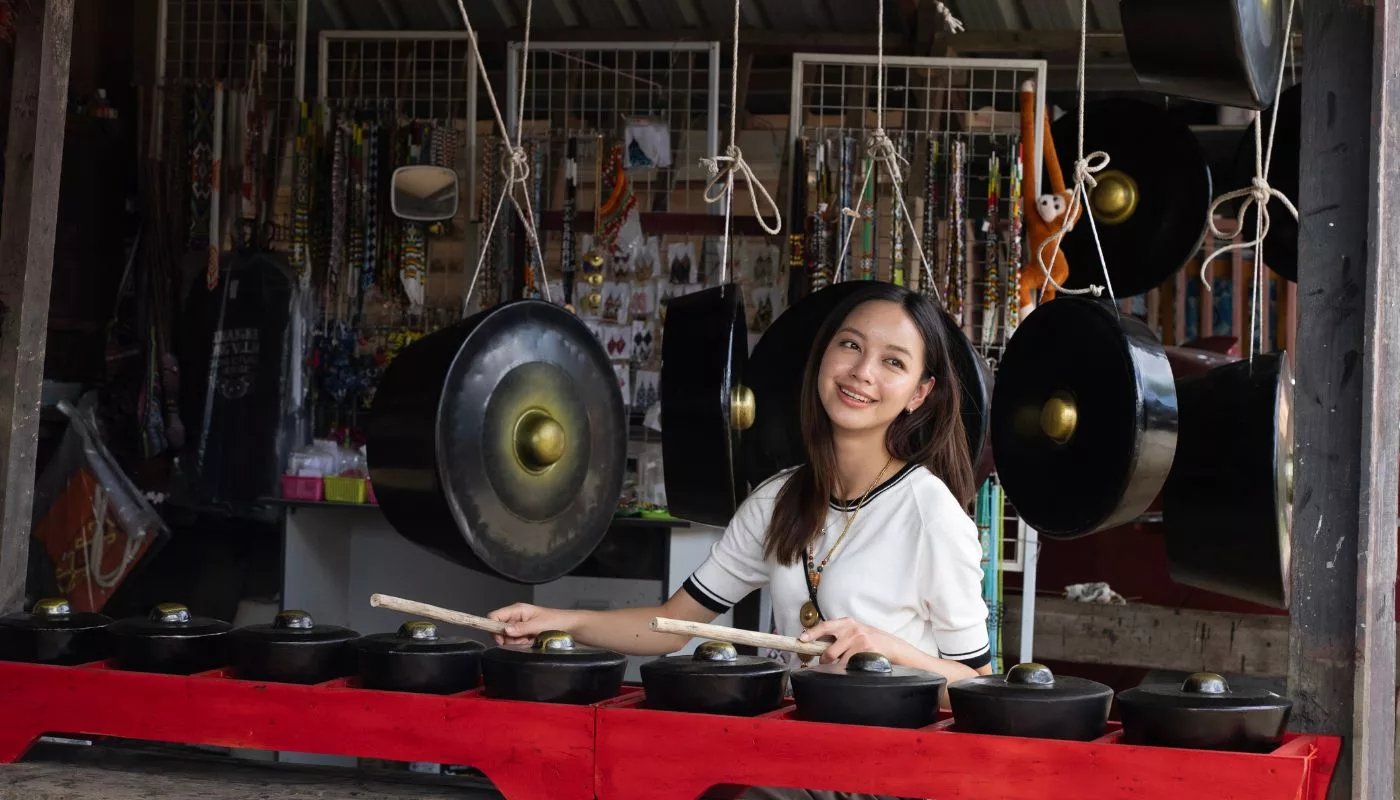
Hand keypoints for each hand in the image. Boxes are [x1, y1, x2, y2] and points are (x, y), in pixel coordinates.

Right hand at [486, 603, 575, 645]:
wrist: (568, 626)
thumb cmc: (554, 621)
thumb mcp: (537, 625)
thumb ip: (521, 628)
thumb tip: (504, 631)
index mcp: (517, 609)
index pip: (494, 616)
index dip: (493, 627)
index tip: (501, 639)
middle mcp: (515, 616)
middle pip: (499, 629)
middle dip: (507, 638)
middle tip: (521, 640)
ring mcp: (519, 625)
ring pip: (507, 637)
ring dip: (515, 642)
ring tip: (529, 640)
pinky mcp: (523, 633)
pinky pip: (515, 641)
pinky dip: (521, 644)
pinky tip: (530, 642)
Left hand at [797, 617, 912, 666]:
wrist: (892, 646)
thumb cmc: (869, 639)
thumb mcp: (854, 631)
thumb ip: (837, 635)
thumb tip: (815, 644)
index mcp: (846, 623)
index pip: (825, 627)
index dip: (812, 633)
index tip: (802, 639)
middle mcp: (852, 631)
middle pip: (829, 651)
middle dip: (825, 661)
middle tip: (826, 664)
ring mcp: (860, 642)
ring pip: (838, 661)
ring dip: (837, 667)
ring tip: (844, 665)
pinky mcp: (867, 653)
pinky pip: (849, 666)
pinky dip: (848, 670)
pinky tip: (854, 667)